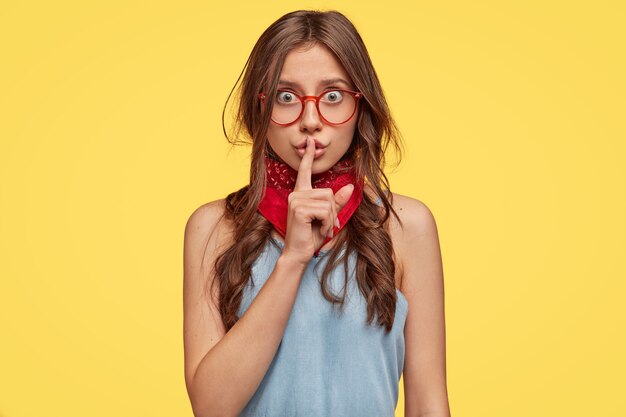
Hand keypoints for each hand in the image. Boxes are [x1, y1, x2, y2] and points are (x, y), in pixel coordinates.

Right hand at [281, 136, 354, 264]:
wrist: (298, 254)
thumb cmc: (310, 237)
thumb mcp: (327, 218)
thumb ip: (337, 203)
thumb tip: (349, 187)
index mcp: (301, 194)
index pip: (304, 171)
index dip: (309, 156)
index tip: (310, 141)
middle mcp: (296, 194)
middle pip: (328, 192)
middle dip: (333, 211)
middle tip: (326, 226)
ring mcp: (296, 200)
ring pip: (328, 201)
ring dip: (331, 219)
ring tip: (322, 229)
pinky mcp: (299, 209)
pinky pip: (326, 210)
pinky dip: (328, 223)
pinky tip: (320, 231)